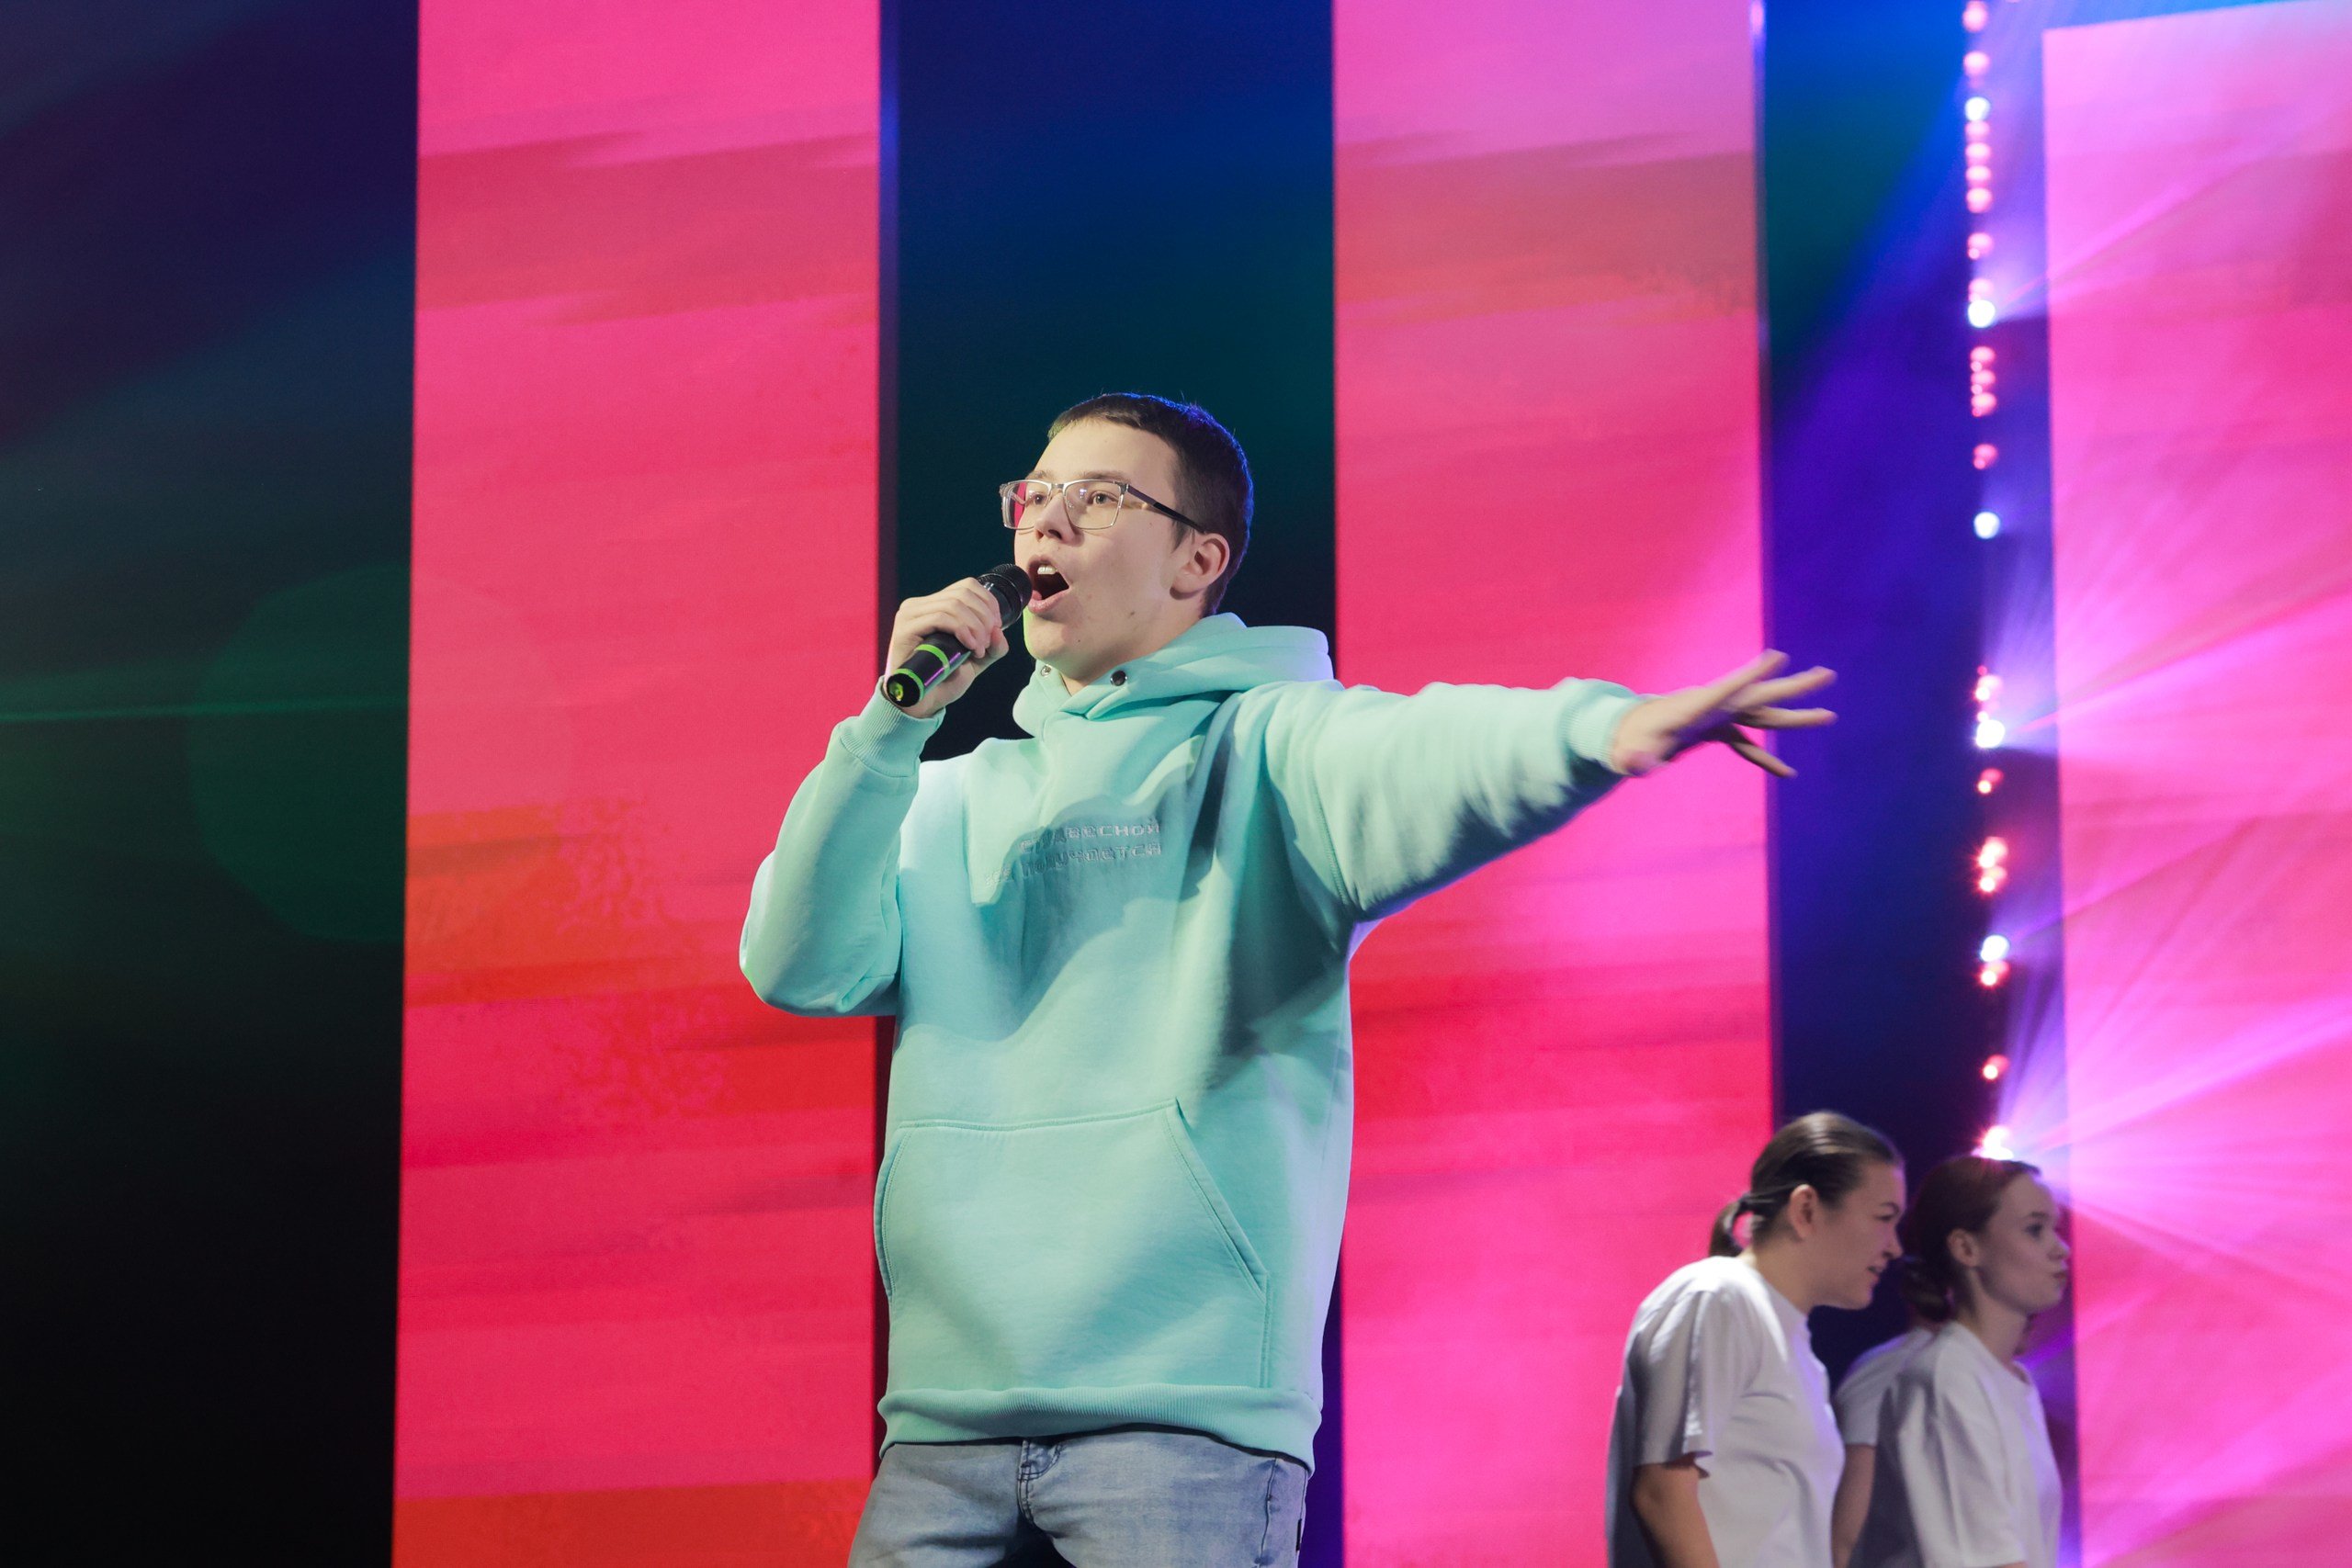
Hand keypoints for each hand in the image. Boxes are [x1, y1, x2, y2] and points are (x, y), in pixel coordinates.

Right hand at [884, 579, 1012, 718]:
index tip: (996, 627)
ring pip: (953, 605)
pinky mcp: (905, 628)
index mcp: (934, 605)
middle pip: (963, 594)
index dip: (988, 603)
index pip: (967, 586)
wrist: (921, 703)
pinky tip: (969, 647)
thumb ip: (993, 646)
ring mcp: (910, 614)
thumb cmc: (944, 680)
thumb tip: (1000, 631)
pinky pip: (939, 618)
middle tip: (987, 643)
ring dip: (975, 627)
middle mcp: (919, 605)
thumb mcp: (976, 660)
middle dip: (984, 618)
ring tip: (979, 649)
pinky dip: (961, 630)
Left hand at [1608, 651, 1835, 777]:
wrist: (1624, 734)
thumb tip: (1635, 766)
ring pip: (1763, 715)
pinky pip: (1748, 744)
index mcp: (1694, 707)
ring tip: (1829, 715)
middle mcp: (1713, 707)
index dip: (1749, 675)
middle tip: (1827, 675)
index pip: (1725, 689)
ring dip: (1795, 716)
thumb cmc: (1625, 742)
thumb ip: (1634, 758)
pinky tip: (1787, 774)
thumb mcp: (1628, 753)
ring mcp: (1718, 718)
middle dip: (1793, 687)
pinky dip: (1766, 759)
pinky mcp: (1717, 731)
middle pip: (1760, 695)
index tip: (1776, 657)